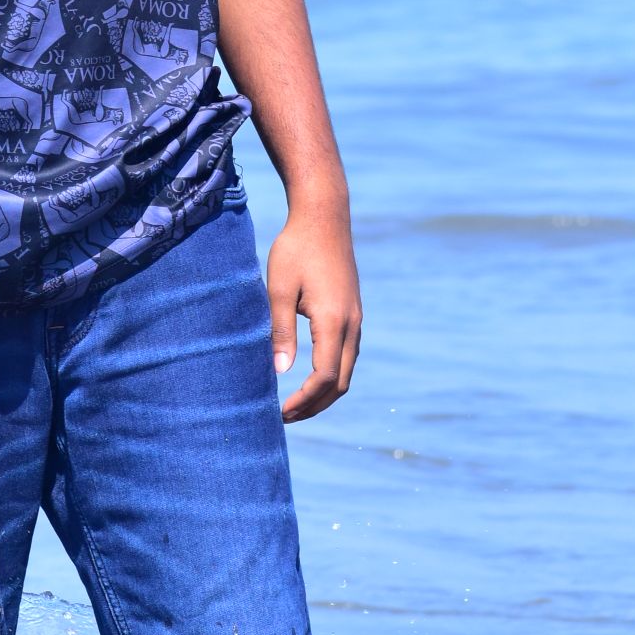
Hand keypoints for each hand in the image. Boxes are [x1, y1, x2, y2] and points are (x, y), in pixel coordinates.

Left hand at [266, 205, 361, 421]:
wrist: (324, 217)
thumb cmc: (296, 249)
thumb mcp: (279, 288)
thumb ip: (280, 330)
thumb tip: (280, 371)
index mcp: (334, 321)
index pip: (324, 377)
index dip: (304, 400)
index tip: (281, 413)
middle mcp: (352, 325)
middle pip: (340, 382)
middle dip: (315, 405)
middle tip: (286, 418)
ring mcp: (356, 319)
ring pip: (346, 370)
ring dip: (323, 392)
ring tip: (295, 403)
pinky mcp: (352, 313)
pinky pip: (346, 355)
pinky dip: (329, 374)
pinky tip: (308, 376)